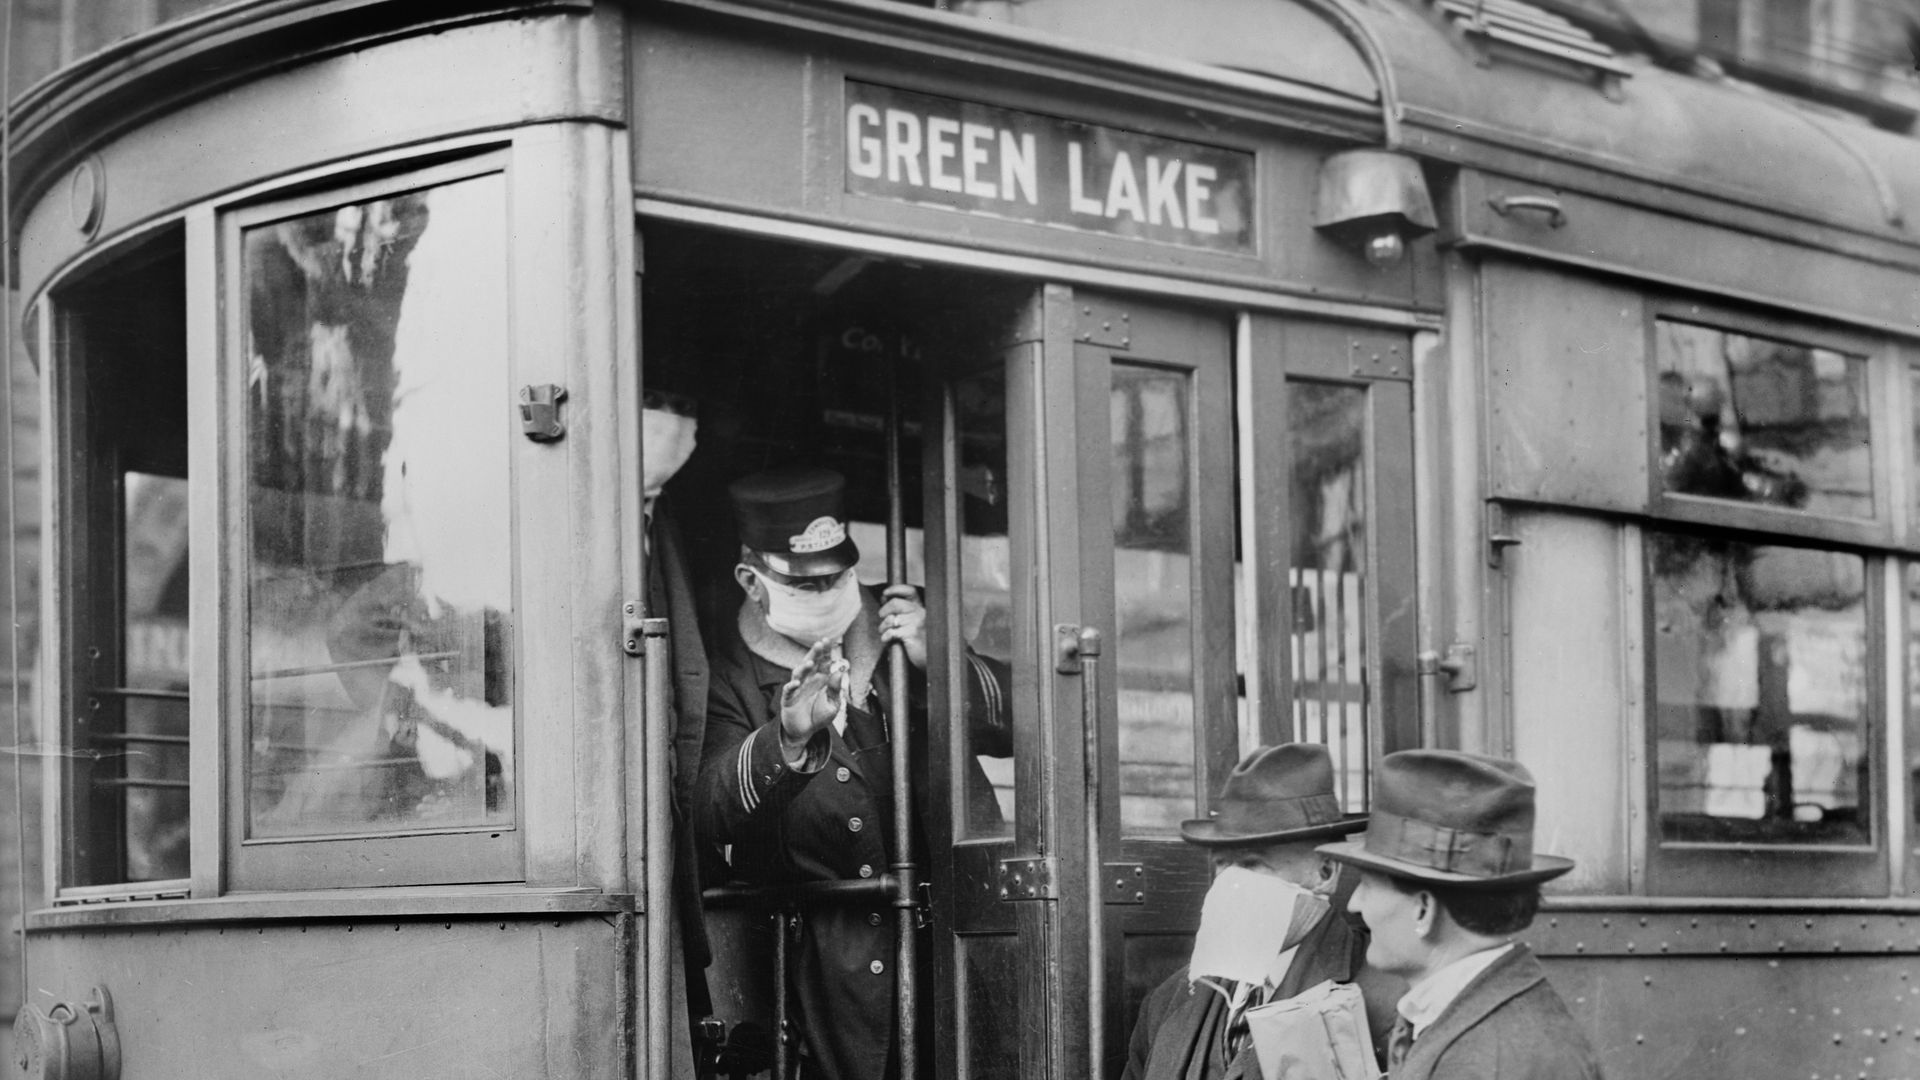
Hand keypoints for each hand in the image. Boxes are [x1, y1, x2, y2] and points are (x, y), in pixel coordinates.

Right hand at [779, 637, 848, 751]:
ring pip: (798, 674)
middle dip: (815, 654)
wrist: (805, 732)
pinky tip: (796, 683)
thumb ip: (835, 689)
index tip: (828, 640)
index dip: (825, 652)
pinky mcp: (788, 699)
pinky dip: (791, 686)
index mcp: (821, 680)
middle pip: (811, 663)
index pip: (824, 662)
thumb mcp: (832, 705)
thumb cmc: (819, 716)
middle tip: (819, 644)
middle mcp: (809, 681)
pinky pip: (788, 691)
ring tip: (811, 663)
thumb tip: (839, 672)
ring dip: (804, 668)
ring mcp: (797, 688)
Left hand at [878, 585, 927, 669]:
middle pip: (895, 603)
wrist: (932, 659)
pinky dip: (885, 636)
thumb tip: (885, 602)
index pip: (909, 591)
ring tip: (885, 632)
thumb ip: (905, 613)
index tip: (885, 594)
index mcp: (921, 608)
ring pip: (891, 618)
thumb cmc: (922, 643)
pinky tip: (887, 640)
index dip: (895, 589)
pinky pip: (891, 632)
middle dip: (884, 610)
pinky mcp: (911, 634)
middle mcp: (920, 613)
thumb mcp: (916, 624)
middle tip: (882, 617)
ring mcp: (916, 623)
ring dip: (883, 626)